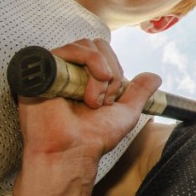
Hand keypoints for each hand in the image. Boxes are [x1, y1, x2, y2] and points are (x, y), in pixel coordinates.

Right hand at [17, 42, 159, 164]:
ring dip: (99, 72)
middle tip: (105, 100)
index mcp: (84, 77)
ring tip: (93, 101)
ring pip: (84, 45)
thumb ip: (140, 92)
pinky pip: (66, 50)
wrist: (71, 151)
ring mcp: (54, 70)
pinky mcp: (40, 72)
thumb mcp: (126, 112)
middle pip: (96, 44)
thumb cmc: (95, 137)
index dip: (115, 71)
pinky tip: (86, 93)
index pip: (104, 51)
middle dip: (110, 71)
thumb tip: (155, 76)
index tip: (112, 99)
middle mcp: (68, 71)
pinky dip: (86, 64)